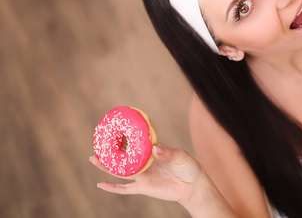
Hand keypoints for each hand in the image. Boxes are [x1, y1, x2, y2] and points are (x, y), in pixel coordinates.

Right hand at [90, 145, 204, 204]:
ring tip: (93, 159)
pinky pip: (125, 188)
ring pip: (120, 170)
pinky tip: (101, 184)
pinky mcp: (143, 187)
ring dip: (107, 166)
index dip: (125, 135)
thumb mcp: (180, 156)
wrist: (193, 186)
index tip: (114, 128)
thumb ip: (167, 153)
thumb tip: (155, 150)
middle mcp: (145, 162)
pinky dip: (113, 187)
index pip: (136, 141)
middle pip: (124, 155)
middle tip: (97, 143)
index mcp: (153, 150)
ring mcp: (143, 175)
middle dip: (111, 150)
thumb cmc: (188, 167)